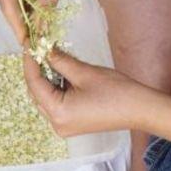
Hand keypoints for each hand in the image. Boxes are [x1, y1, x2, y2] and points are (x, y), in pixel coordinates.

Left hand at [22, 49, 150, 136]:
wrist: (141, 109)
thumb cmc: (117, 92)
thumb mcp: (84, 72)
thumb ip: (60, 61)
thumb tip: (44, 50)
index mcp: (57, 113)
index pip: (33, 83)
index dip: (30, 62)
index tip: (28, 44)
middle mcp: (56, 124)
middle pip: (36, 93)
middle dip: (37, 70)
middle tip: (39, 49)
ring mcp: (63, 126)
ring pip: (44, 98)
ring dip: (46, 79)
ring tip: (50, 58)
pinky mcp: (71, 124)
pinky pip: (55, 104)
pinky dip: (55, 88)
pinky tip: (60, 73)